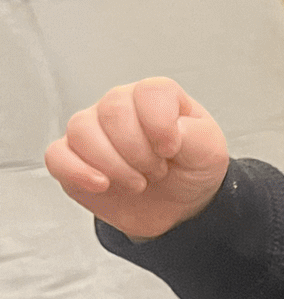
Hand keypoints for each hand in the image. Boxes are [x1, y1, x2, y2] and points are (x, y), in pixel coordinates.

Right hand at [44, 76, 228, 238]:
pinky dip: (77, 171)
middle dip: (139, 151)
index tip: (171, 150)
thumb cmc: (192, 169)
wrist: (178, 206)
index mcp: (156, 97)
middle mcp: (120, 106)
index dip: (160, 125)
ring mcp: (93, 130)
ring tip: (137, 182)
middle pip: (113, 111)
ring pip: (82, 130)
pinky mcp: (73, 158)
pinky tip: (102, 184)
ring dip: (114, 165)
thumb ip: (195, 134)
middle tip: (157, 171)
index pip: (148, 93)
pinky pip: (57, 156)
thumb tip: (170, 129)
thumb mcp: (210, 152)